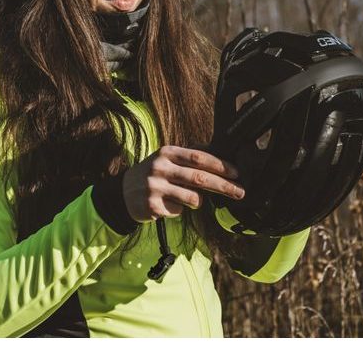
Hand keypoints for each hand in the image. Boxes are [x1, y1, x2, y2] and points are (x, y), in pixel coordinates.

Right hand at [121, 145, 244, 222]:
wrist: (122, 192)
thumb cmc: (154, 174)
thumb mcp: (167, 159)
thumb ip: (190, 157)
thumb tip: (221, 157)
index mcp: (167, 152)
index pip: (199, 157)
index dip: (220, 165)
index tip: (237, 173)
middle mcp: (160, 167)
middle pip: (199, 178)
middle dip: (223, 186)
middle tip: (240, 192)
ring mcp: (155, 187)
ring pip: (192, 198)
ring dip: (198, 201)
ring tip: (191, 200)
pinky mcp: (152, 205)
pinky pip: (178, 211)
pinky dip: (179, 209)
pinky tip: (168, 204)